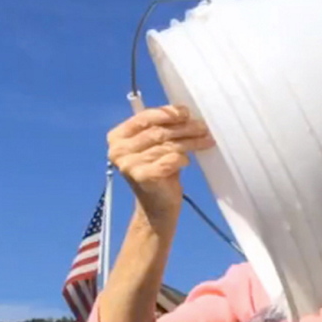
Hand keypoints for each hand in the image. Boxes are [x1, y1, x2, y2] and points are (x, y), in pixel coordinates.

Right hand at [107, 105, 214, 229]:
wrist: (157, 208)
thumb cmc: (158, 174)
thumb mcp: (155, 147)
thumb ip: (161, 129)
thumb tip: (183, 112)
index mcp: (117, 138)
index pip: (143, 118)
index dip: (166, 113)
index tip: (185, 112)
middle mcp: (119, 151)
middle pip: (157, 131)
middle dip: (183, 128)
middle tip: (202, 127)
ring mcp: (129, 165)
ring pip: (166, 145)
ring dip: (189, 142)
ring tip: (204, 140)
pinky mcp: (143, 177)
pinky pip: (169, 160)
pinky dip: (181, 159)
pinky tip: (187, 162)